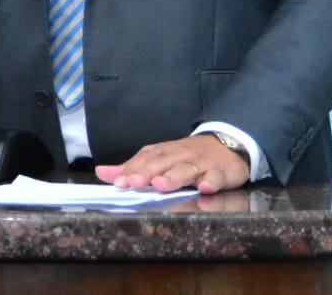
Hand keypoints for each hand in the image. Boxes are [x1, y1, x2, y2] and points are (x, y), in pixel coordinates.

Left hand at [94, 134, 249, 194]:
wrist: (228, 145)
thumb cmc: (188, 156)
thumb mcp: (160, 159)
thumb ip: (132, 168)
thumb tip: (102, 173)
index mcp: (164, 153)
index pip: (145, 159)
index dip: (131, 170)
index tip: (118, 182)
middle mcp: (180, 155)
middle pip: (163, 163)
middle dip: (147, 173)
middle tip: (133, 183)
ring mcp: (201, 163)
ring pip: (186, 169)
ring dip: (173, 176)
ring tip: (161, 185)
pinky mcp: (221, 172)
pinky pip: (216, 177)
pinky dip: (211, 181)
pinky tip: (205, 188)